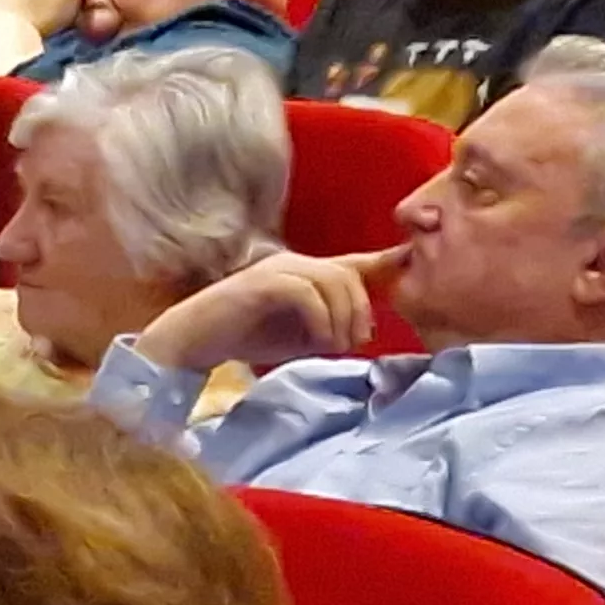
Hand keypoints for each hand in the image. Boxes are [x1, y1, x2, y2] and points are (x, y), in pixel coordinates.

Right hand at [134, 247, 403, 372]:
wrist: (192, 342)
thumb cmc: (243, 338)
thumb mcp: (300, 335)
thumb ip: (330, 327)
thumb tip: (364, 330)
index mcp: (303, 271)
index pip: (352, 263)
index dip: (385, 262)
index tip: (413, 259)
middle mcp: (292, 262)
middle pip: (348, 275)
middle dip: (359, 311)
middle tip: (354, 343)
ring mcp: (276, 270)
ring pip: (332, 281)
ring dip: (342, 318)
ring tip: (335, 345)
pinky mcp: (261, 284)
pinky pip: (307, 293)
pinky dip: (320, 319)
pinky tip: (317, 340)